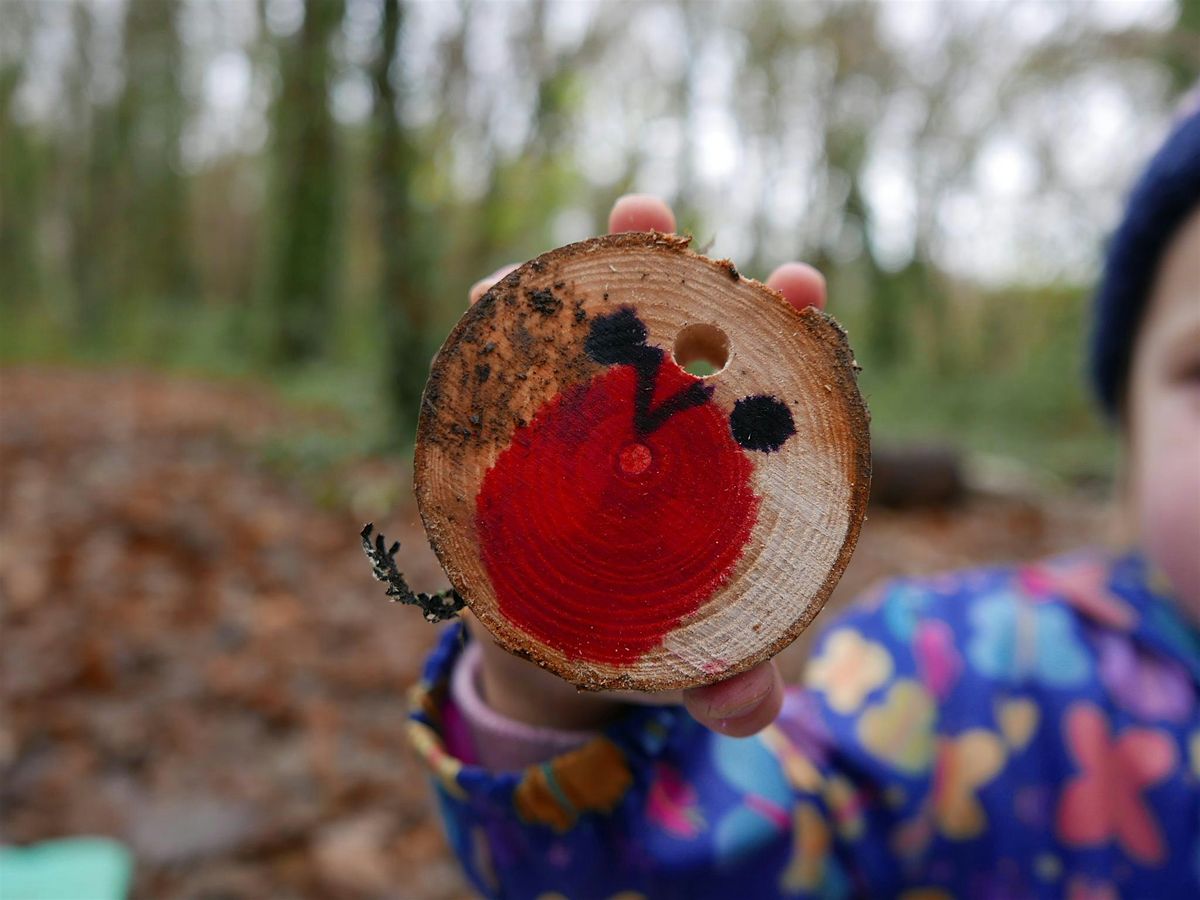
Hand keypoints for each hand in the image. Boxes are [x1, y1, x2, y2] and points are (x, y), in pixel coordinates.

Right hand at [465, 194, 826, 737]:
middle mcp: (674, 425)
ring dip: (612, 265)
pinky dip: (509, 322)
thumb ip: (730, 683)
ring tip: (630, 217)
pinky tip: (496, 291)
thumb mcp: (693, 663)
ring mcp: (600, 414)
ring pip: (606, 329)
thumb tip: (751, 712)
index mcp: (735, 467)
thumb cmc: (653, 635)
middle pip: (696, 339)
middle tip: (705, 240)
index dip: (791, 334)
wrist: (561, 643)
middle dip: (703, 279)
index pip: (776, 387)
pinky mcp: (529, 419)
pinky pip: (517, 364)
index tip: (798, 287)